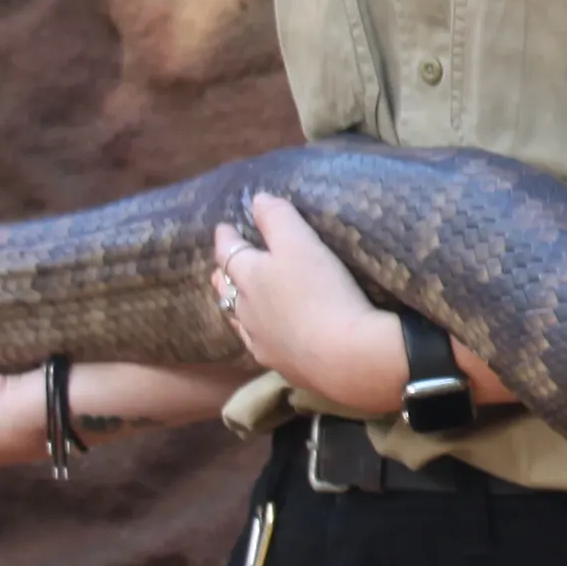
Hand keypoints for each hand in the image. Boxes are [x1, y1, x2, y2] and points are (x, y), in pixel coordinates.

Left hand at [212, 190, 399, 411]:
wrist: (345, 357)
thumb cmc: (322, 292)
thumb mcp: (301, 243)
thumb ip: (277, 219)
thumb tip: (258, 199)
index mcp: (250, 277)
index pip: (230, 253)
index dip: (226, 238)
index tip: (223, 228)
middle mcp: (248, 311)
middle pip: (228, 290)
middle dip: (224, 276)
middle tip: (221, 269)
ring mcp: (262, 342)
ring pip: (240, 321)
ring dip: (236, 308)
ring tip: (236, 304)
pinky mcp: (282, 366)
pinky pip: (260, 347)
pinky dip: (257, 336)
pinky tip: (264, 340)